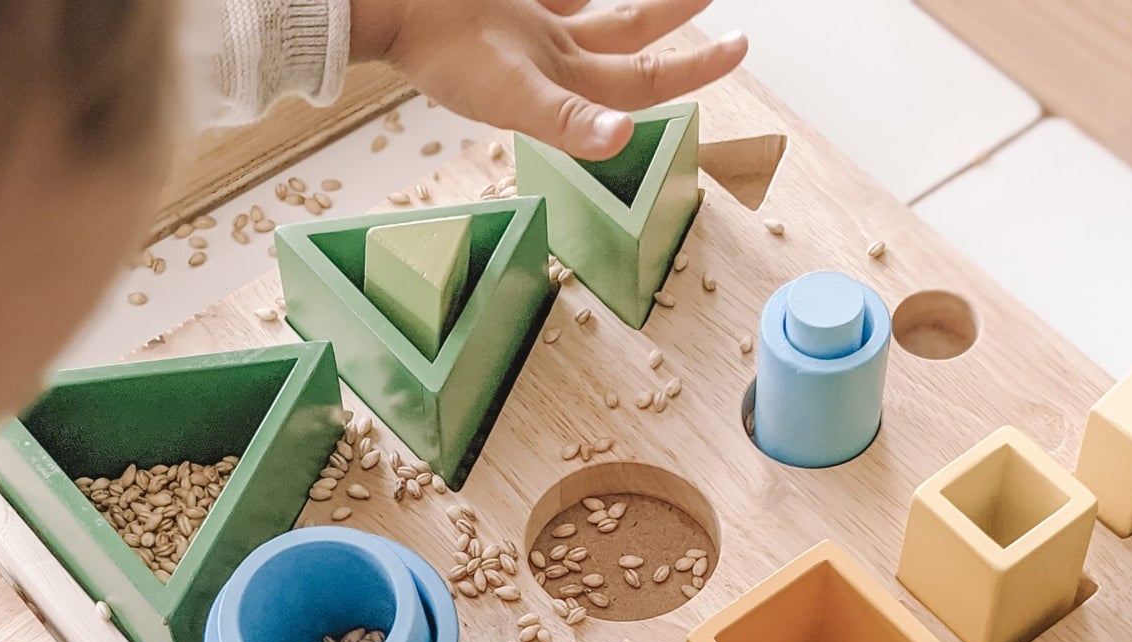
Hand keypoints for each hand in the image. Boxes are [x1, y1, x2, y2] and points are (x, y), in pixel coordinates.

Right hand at [352, 0, 747, 160]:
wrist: (391, 5)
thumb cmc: (443, 56)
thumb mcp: (510, 94)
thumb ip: (566, 120)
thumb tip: (624, 139)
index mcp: (562, 87)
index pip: (644, 81)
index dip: (695, 68)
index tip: (740, 45)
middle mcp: (557, 56)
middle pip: (634, 38)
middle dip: (680, 18)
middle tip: (722, 1)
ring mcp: (537, 21)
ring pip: (609, 8)